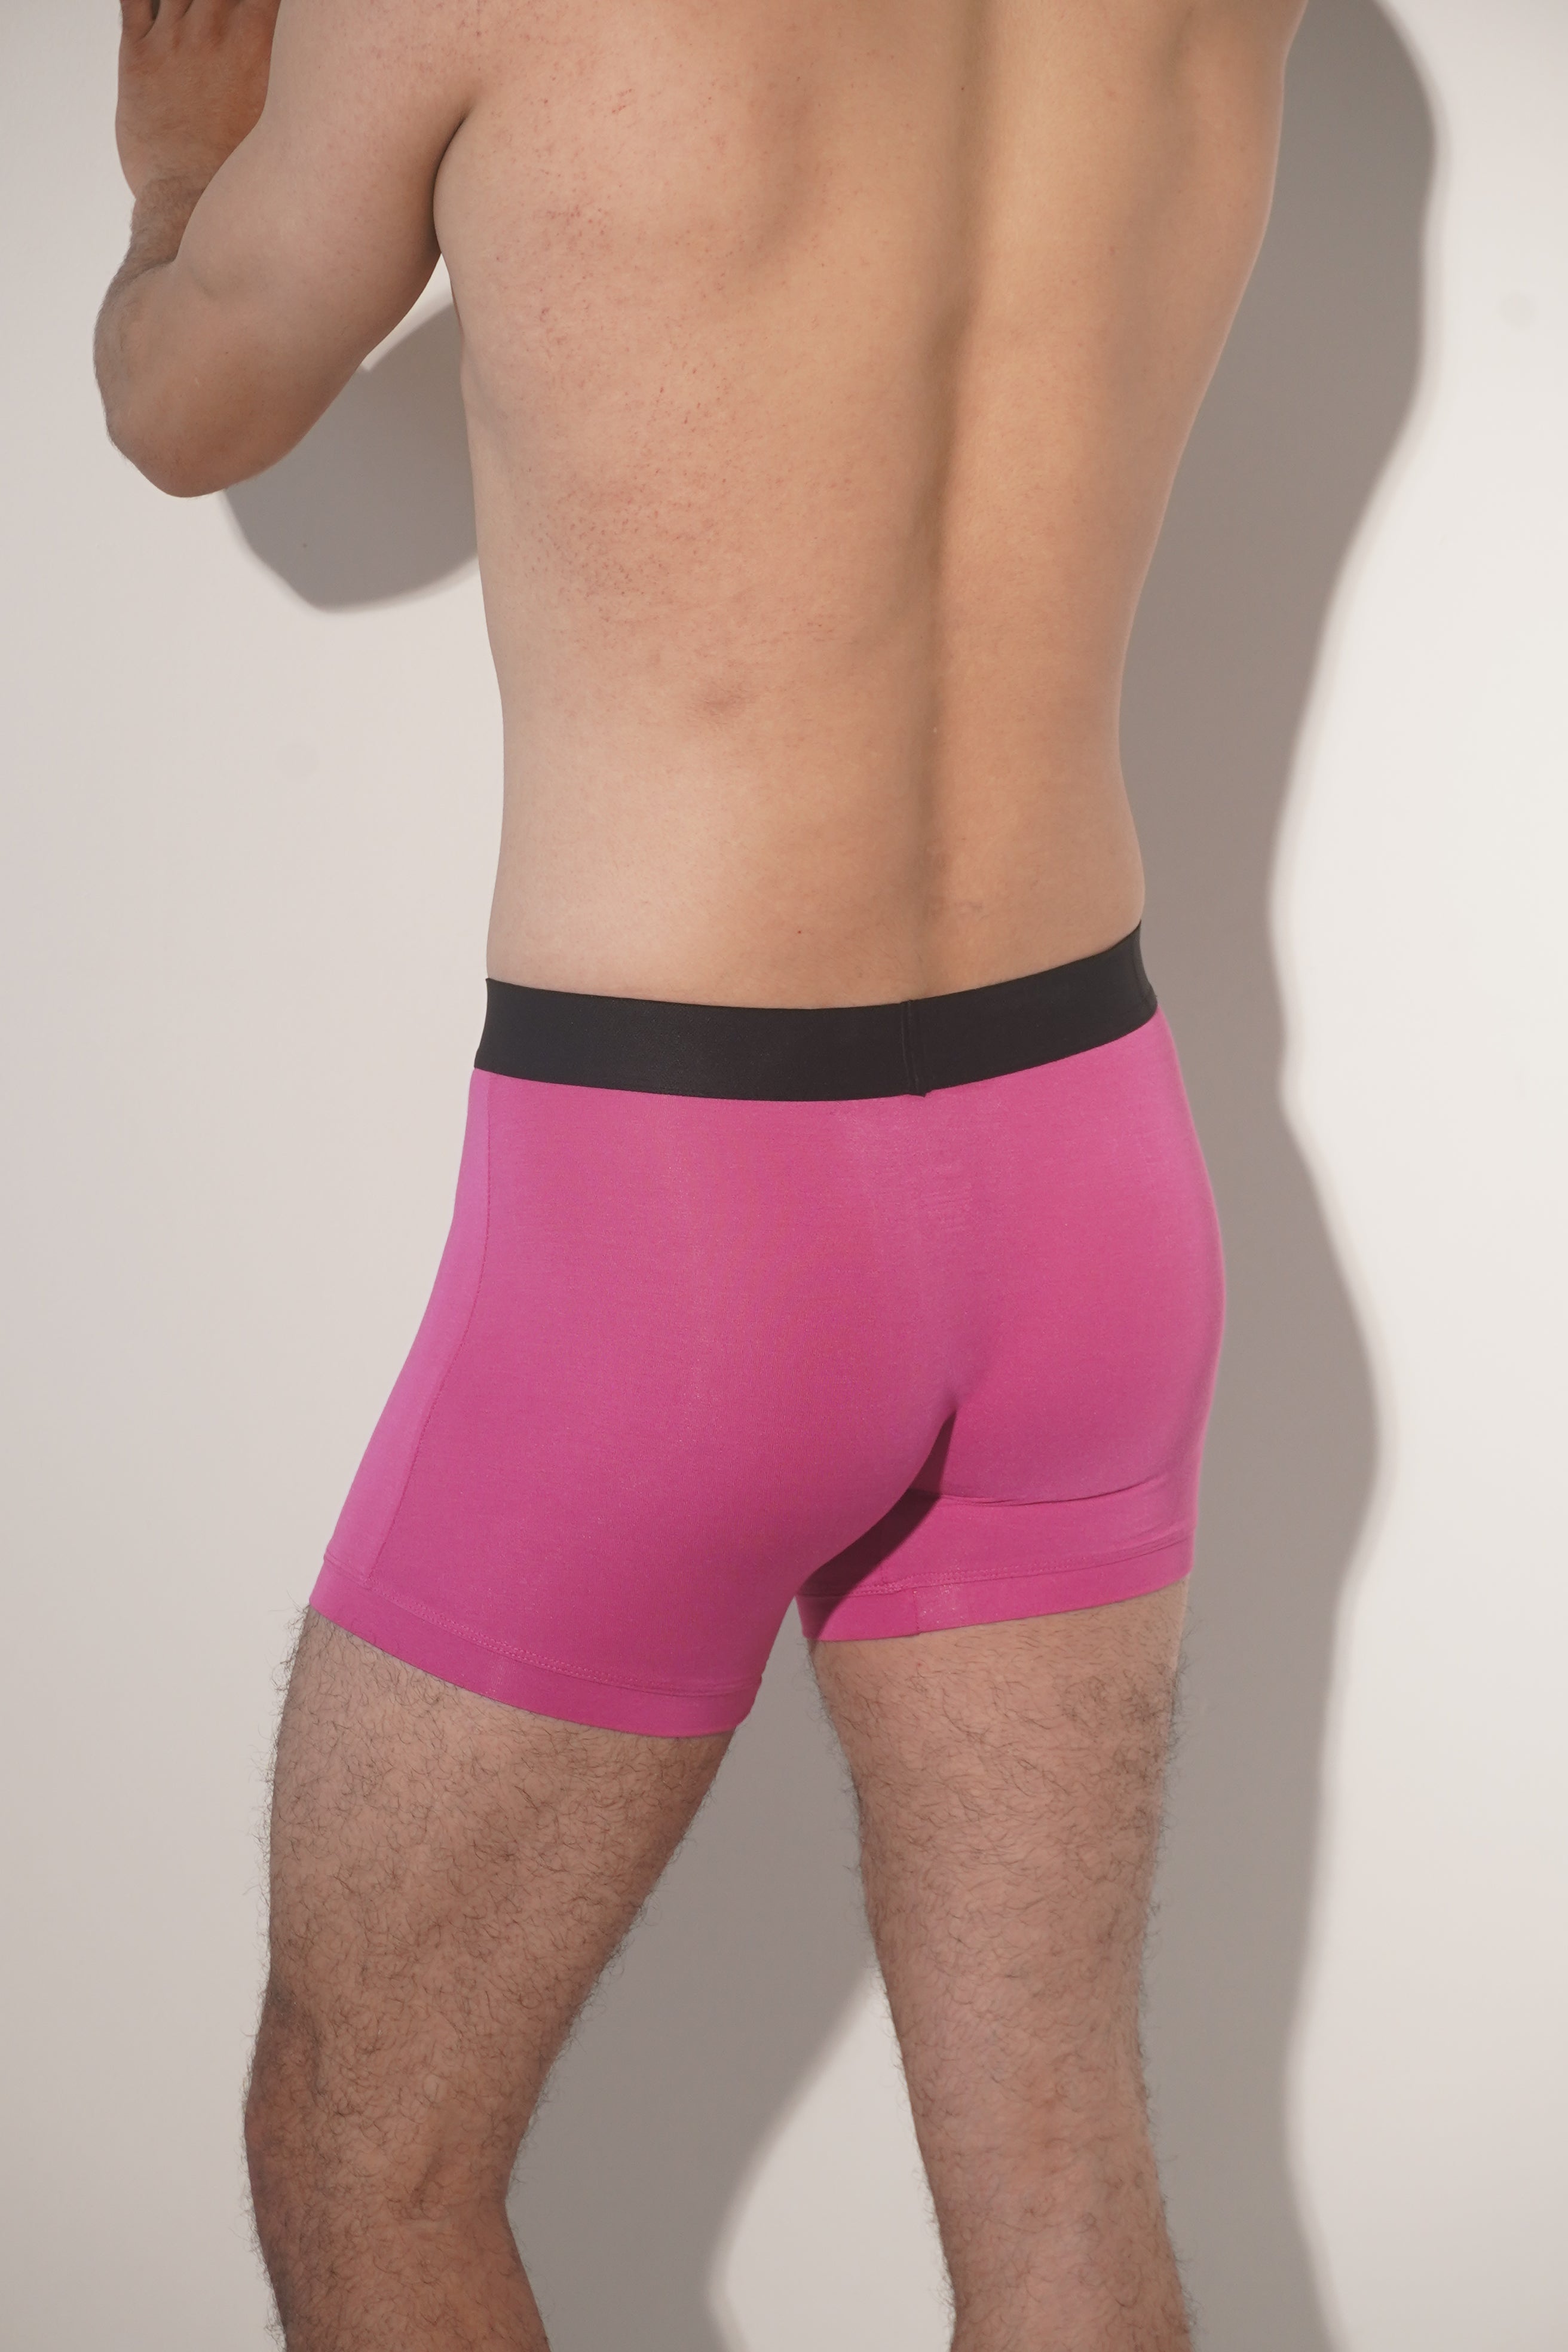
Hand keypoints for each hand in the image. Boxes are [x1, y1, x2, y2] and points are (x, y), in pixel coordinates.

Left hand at [116, 0, 282, 202]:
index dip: (264, 7)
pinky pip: (133, 3)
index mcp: (259, 38)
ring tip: (201, 21)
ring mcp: (172, 39)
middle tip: (229, 24)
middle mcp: (214, 28)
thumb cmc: (246, 175)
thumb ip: (285, 76)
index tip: (262, 17)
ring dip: (192, 2)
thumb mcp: (286, 118)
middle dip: (229, 4)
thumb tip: (293, 63)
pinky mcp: (137, 56)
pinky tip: (157, 9)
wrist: (192, 205)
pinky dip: (144, 1)